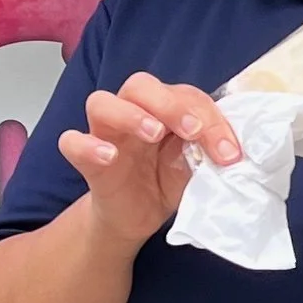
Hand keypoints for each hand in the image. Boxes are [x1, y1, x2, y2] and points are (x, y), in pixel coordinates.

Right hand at [57, 72, 240, 251]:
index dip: (210, 118)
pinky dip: (86, 145)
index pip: (185, 96)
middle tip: (193, 131)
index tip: (229, 151)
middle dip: (170, 104)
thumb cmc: (166, 182)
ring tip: (153, 133)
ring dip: (130, 114)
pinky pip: (71, 142)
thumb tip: (231, 151)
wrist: (137, 217)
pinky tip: (109, 157)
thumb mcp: (194, 167)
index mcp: (163, 109)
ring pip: (101, 102)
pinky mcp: (86, 160)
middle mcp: (132, 112)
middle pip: (140, 85)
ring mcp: (105, 133)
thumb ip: (207, 153)